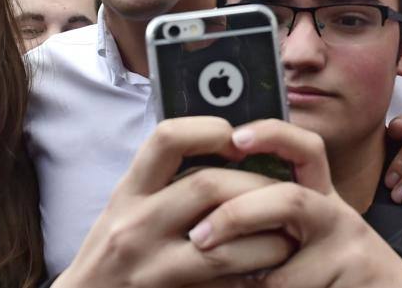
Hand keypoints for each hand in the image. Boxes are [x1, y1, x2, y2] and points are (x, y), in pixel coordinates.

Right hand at [53, 117, 295, 287]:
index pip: (166, 139)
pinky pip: (224, 286)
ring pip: (224, 244)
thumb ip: (162, 184)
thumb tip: (222, 154)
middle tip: (284, 191)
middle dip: (257, 187)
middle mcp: (135, 224)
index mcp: (128, 192)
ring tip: (288, 234)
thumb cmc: (112, 254)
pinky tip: (270, 269)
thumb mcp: (125, 208)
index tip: (235, 140)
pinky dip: (255, 275)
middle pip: (207, 186)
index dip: (208, 129)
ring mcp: (150, 266)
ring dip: (268, 238)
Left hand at [189, 120, 401, 287]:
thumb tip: (201, 194)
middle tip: (198, 236)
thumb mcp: (303, 231)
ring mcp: (353, 256)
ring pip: (280, 271)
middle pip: (289, 201)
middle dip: (235, 216)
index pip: (305, 149)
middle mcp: (339, 218)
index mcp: (321, 196)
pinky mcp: (357, 287)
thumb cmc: (328, 268)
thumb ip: (266, 208)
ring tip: (225, 285)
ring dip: (246, 282)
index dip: (272, 135)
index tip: (236, 137)